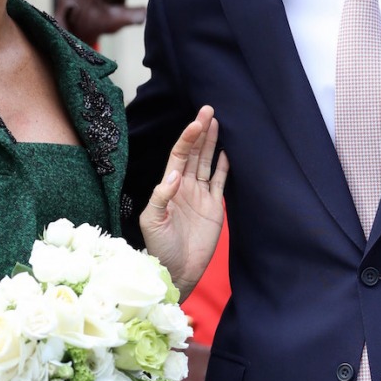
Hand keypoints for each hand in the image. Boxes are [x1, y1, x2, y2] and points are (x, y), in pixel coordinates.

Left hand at [139, 106, 228, 297]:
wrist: (177, 270)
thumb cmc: (159, 247)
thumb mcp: (152, 221)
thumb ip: (161, 196)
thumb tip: (176, 175)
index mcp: (169, 186)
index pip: (179, 155)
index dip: (188, 138)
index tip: (197, 122)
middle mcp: (185, 186)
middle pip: (194, 153)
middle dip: (201, 131)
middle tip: (209, 109)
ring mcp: (200, 195)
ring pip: (207, 162)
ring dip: (212, 143)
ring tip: (218, 122)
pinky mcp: (214, 206)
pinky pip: (220, 181)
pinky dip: (224, 166)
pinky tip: (229, 151)